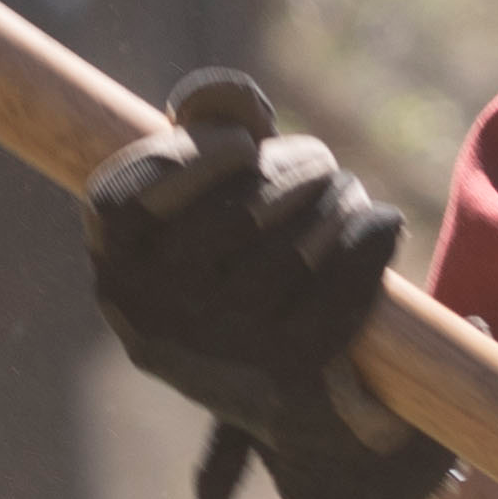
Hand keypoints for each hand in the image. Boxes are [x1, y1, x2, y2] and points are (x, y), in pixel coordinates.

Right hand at [84, 70, 451, 498]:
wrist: (276, 398)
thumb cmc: (230, 267)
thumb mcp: (197, 207)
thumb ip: (205, 132)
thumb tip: (226, 100)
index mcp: (115, 274)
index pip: (123, 198)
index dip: (185, 158)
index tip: (242, 145)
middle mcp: (155, 319)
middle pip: (236, 214)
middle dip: (294, 170)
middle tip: (320, 161)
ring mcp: (219, 352)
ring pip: (293, 248)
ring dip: (336, 201)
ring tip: (347, 192)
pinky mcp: (285, 378)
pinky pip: (338, 292)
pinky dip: (368, 245)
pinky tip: (381, 223)